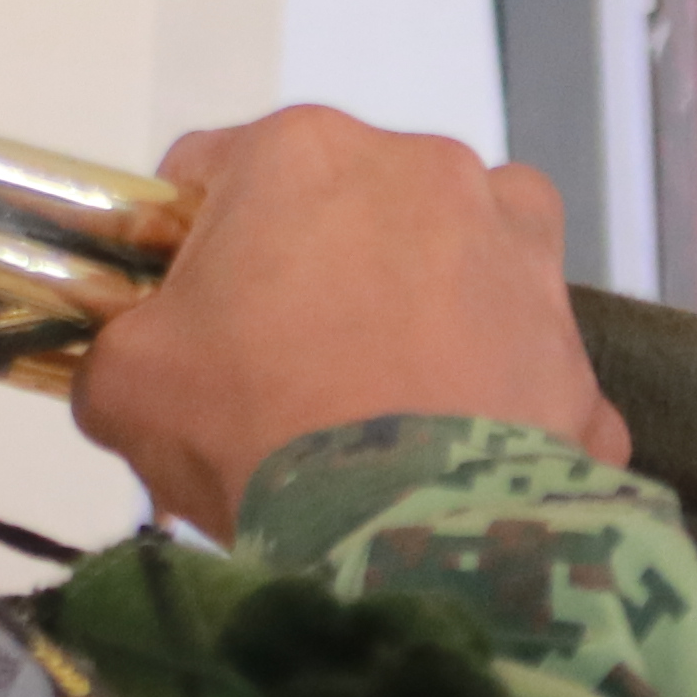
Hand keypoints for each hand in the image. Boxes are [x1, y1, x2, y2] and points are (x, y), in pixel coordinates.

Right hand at [73, 108, 627, 537]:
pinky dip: (490, 402)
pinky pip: (519, 365)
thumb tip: (130, 362)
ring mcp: (524, 255)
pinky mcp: (579, 351)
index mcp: (307, 152)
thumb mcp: (126, 388)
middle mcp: (430, 172)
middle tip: (277, 378)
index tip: (182, 313)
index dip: (186, 245)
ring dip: (419, 318)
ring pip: (454, 268)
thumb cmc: (252, 431)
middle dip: (314, 277)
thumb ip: (117, 348)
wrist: (407, 543)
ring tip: (378, 416)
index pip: (216, 171)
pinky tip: (447, 465)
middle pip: (347, 214)